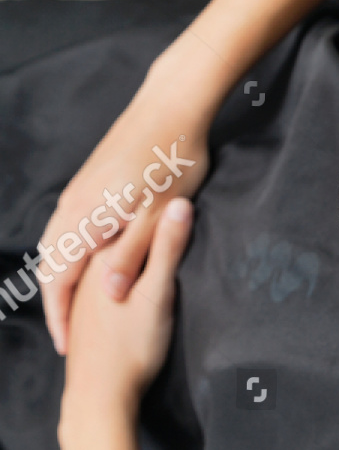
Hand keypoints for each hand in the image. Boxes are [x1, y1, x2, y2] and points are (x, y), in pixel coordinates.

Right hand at [39, 58, 211, 355]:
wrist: (172, 104)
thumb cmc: (175, 158)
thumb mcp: (163, 213)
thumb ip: (136, 254)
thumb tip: (109, 293)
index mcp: (87, 217)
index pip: (60, 278)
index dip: (60, 315)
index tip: (67, 346)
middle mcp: (72, 205)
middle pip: (50, 263)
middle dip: (54, 303)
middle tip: (66, 337)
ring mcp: (78, 190)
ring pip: (56, 243)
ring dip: (59, 278)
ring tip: (70, 309)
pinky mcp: (89, 180)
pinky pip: (66, 226)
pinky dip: (67, 253)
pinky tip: (84, 263)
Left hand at [60, 198, 193, 428]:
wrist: (102, 395)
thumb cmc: (133, 345)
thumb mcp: (158, 293)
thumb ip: (168, 248)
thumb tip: (182, 206)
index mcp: (104, 259)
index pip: (119, 215)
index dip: (142, 198)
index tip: (161, 178)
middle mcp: (87, 273)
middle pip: (105, 232)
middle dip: (120, 217)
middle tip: (147, 199)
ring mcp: (83, 296)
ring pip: (96, 256)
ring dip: (114, 242)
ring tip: (134, 231)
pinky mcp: (88, 316)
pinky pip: (95, 278)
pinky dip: (109, 267)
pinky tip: (122, 275)